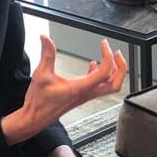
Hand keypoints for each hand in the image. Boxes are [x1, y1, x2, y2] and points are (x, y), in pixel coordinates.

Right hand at [3, 37, 126, 144]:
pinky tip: (92, 65)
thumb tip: (45, 38)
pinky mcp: (82, 96)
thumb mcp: (41, 74)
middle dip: (121, 67)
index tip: (103, 44)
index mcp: (81, 88)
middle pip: (115, 83)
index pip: (105, 72)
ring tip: (110, 57)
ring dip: (114, 72)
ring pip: (110, 87)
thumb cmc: (39, 101)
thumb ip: (46, 55)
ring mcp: (86, 96)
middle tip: (116, 52)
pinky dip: (102, 75)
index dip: (107, 56)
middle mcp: (87, 93)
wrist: (35, 118)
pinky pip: (99, 87)